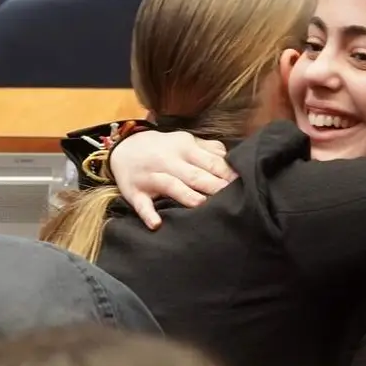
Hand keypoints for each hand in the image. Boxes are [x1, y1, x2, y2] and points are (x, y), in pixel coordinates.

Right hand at [109, 130, 237, 229]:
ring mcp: (150, 176)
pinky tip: (157, 224)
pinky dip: (148, 214)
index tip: (241, 183)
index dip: (226, 173)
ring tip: (203, 206)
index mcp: (184, 148)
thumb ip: (209, 149)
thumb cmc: (163, 148)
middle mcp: (168, 161)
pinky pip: (141, 204)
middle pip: (194, 174)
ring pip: (171, 185)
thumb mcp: (185, 141)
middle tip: (231, 197)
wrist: (124, 147)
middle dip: (213, 185)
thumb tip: (232, 158)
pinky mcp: (135, 192)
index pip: (210, 161)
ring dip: (186, 196)